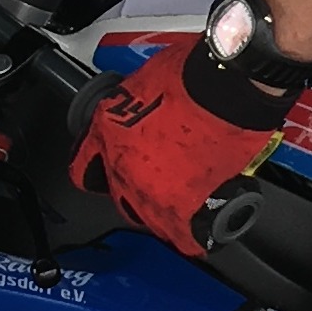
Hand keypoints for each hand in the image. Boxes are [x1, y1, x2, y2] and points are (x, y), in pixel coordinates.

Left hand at [69, 39, 295, 258]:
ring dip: (159, 211)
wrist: (228, 86)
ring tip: (177, 200)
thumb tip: (136, 110)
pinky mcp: (186, 211)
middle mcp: (124, 168)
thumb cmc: (194, 73)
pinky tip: (194, 230)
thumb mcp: (145, 78)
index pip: (83, 166)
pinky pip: (183, 238)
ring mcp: (153, 193)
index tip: (105, 166)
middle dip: (131, 187)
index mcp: (107, 132)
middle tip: (153, 174)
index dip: (98, 164)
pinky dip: (189, 237)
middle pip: (117, 195)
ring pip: (146, 217)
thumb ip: (131, 104)